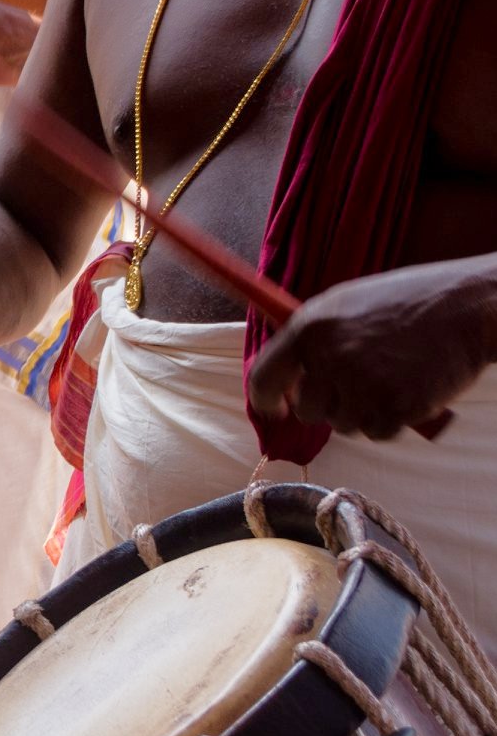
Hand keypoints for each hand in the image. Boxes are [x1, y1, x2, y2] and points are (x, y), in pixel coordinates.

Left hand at [248, 264, 496, 440]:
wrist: (470, 306)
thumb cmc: (411, 302)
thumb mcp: (348, 304)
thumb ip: (314, 338)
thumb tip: (289, 376)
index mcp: (311, 326)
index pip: (264, 376)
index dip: (265, 399)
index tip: (275, 409)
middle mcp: (330, 357)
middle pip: (308, 410)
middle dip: (331, 405)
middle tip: (363, 383)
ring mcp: (362, 384)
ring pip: (344, 424)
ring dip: (365, 412)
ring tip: (394, 377)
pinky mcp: (394, 406)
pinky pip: (378, 433)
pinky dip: (393, 421)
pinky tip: (411, 390)